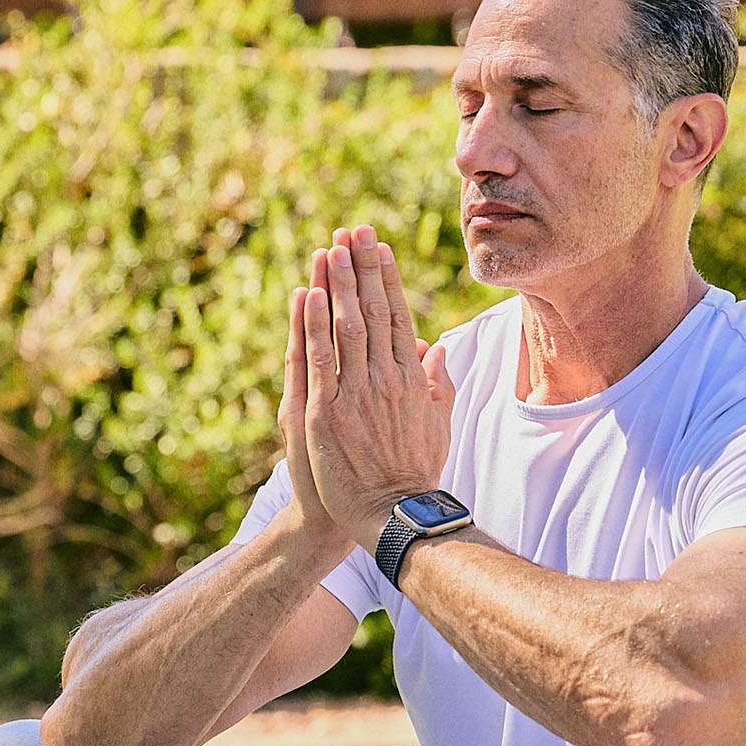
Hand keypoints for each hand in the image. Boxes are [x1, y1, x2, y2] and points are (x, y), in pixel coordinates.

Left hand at [301, 224, 455, 552]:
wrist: (393, 515)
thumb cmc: (415, 473)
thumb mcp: (438, 425)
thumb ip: (438, 385)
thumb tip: (437, 350)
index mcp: (411, 379)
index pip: (398, 317)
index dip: (388, 280)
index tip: (380, 248)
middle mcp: (386, 379)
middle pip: (374, 311)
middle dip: (363, 268)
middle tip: (354, 230)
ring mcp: (355, 395)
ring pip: (347, 327)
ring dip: (338, 285)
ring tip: (330, 248)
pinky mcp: (326, 413)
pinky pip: (319, 361)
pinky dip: (313, 326)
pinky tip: (307, 297)